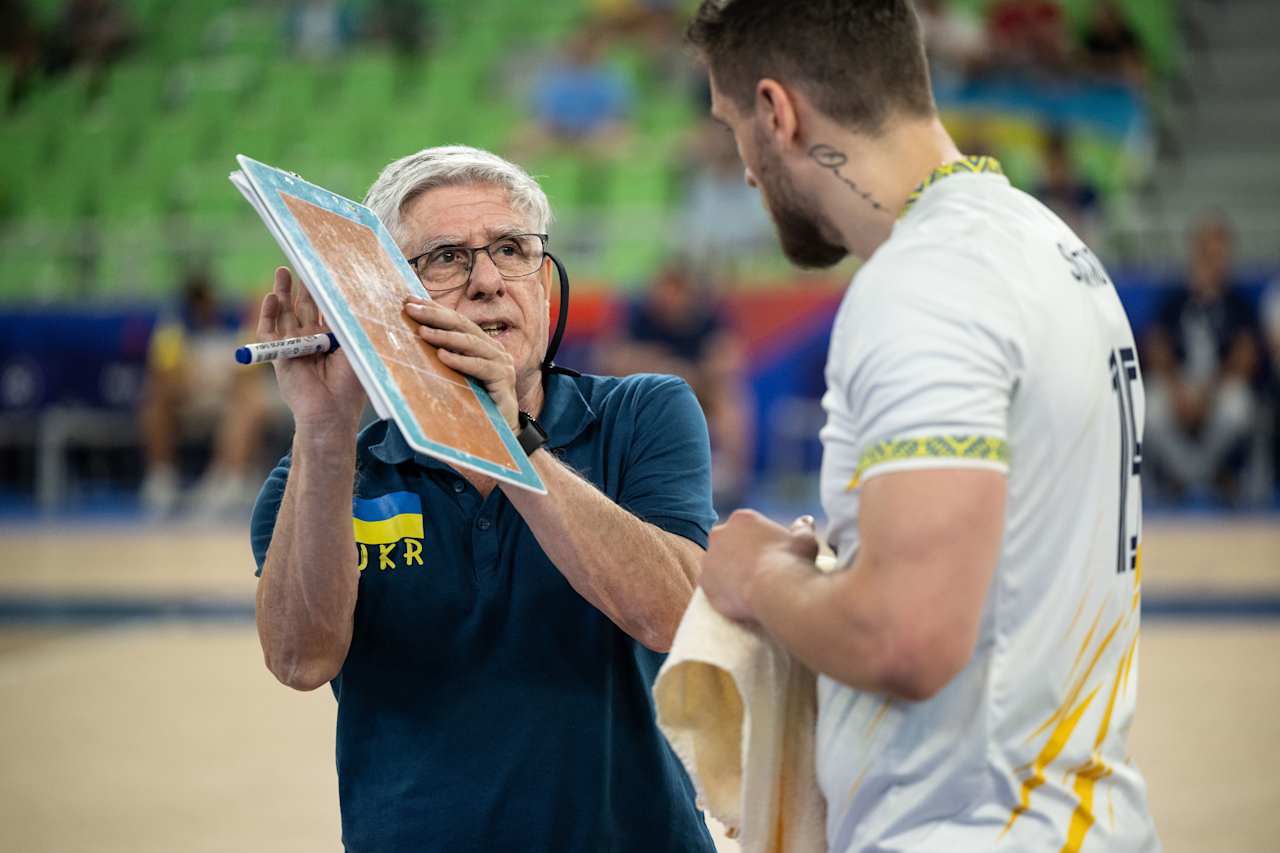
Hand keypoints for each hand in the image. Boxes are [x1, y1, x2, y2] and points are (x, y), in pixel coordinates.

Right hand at [257, 267, 365, 434]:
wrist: (331, 413)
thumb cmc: (350, 385)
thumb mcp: (355, 347)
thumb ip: (350, 323)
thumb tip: (355, 293)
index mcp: (333, 338)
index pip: (327, 307)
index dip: (324, 289)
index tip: (324, 267)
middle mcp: (313, 340)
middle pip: (305, 306)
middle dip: (302, 285)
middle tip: (299, 260)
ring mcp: (295, 347)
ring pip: (285, 314)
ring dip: (283, 293)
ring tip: (282, 271)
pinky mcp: (279, 356)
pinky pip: (270, 332)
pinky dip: (269, 314)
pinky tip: (271, 298)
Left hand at [403, 298, 519, 428]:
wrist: (501, 433)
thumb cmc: (476, 405)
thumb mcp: (456, 378)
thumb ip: (444, 358)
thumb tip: (414, 340)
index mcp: (482, 345)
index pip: (456, 321)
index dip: (434, 308)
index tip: (409, 300)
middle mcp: (494, 350)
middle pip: (463, 325)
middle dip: (435, 315)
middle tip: (411, 309)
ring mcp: (502, 364)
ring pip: (471, 343)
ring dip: (444, 336)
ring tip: (422, 332)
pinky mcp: (504, 380)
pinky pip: (481, 367)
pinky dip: (461, 361)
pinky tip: (442, 356)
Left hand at [701, 510, 818, 623]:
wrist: (777, 590)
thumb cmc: (793, 561)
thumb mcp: (804, 540)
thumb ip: (802, 528)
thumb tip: (805, 520)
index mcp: (742, 519)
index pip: (745, 527)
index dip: (756, 542)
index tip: (767, 556)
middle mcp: (720, 534)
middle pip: (726, 543)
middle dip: (736, 554)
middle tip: (756, 571)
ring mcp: (709, 558)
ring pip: (716, 565)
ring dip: (727, 573)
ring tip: (747, 588)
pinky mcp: (704, 582)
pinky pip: (711, 587)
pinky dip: (722, 592)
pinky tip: (737, 601)